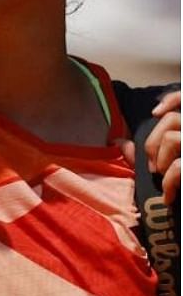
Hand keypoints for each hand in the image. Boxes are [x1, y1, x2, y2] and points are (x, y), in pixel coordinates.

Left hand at [120, 90, 180, 204]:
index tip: (155, 112)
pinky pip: (179, 166)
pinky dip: (168, 183)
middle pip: (172, 120)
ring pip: (173, 138)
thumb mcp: (168, 165)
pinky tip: (167, 197)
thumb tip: (119, 142)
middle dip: (152, 143)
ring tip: (162, 177)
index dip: (174, 98)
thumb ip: (150, 152)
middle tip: (152, 167)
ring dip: (160, 160)